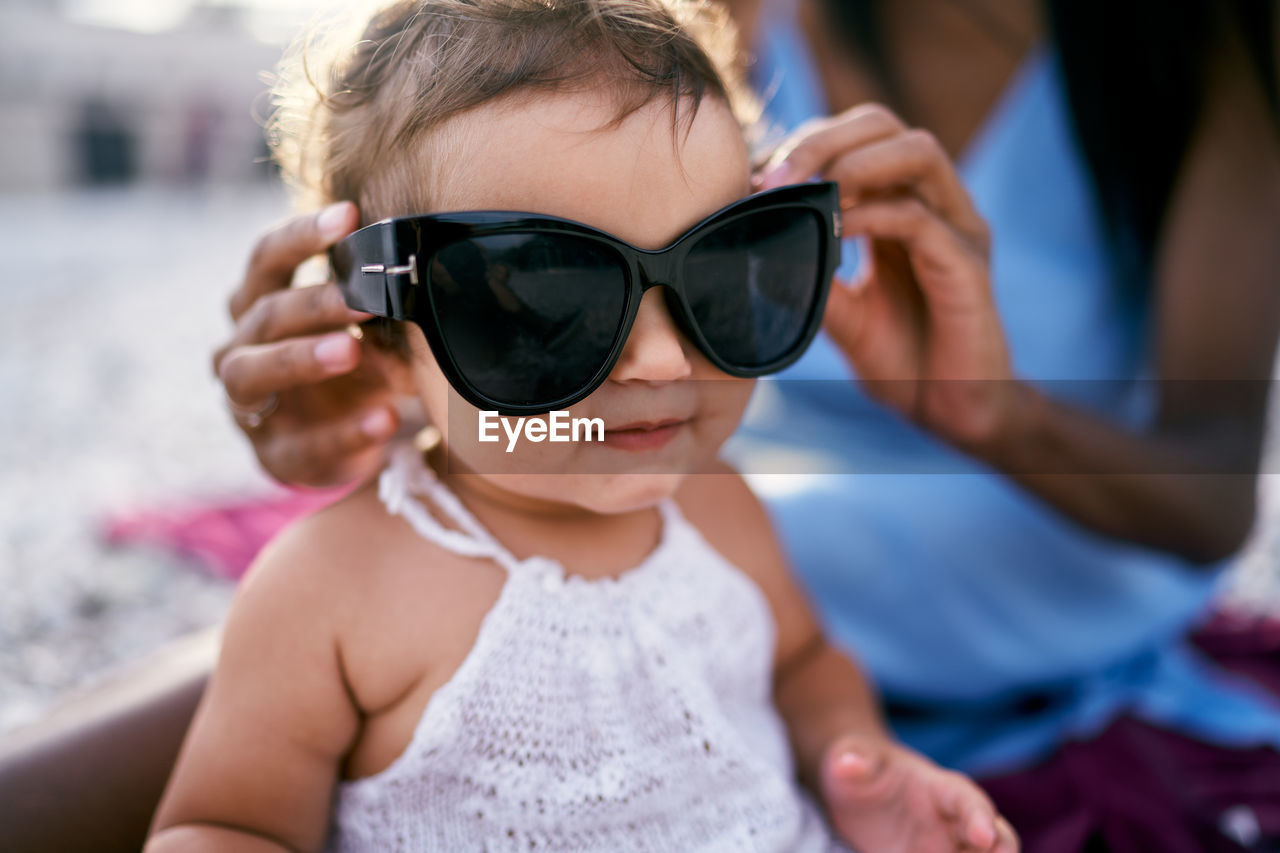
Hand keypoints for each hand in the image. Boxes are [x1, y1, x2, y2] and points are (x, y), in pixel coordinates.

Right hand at [213, 202, 406, 487]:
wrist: (333, 448)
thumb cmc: (345, 372)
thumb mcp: (364, 337)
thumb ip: (380, 316)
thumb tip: (426, 294)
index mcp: (258, 307)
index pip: (266, 261)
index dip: (300, 236)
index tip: (348, 215)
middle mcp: (240, 350)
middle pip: (263, 315)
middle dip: (312, 303)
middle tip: (361, 298)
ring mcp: (248, 407)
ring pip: (253, 374)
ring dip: (301, 357)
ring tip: (351, 350)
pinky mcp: (274, 457)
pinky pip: (304, 445)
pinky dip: (345, 432)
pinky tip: (385, 419)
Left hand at [756, 105, 1021, 452]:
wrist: (951, 410)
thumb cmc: (901, 358)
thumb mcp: (839, 311)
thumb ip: (808, 274)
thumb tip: (751, 245)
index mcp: (902, 203)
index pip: (856, 138)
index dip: (807, 144)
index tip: (758, 177)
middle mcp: (936, 203)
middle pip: (886, 125)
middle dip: (823, 139)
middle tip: (775, 177)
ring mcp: (958, 228)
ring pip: (917, 151)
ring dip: (852, 161)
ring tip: (806, 191)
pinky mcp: (968, 265)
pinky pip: (921, 218)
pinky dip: (873, 215)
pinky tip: (835, 232)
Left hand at [820, 735, 1017, 852]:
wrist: (855, 788)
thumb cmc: (858, 765)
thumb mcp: (849, 754)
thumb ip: (853, 758)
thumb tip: (848, 763)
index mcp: (941, 788)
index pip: (969, 801)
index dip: (980, 818)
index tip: (983, 837)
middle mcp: (954, 824)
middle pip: (998, 841)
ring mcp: (946, 851)